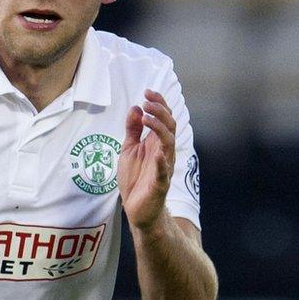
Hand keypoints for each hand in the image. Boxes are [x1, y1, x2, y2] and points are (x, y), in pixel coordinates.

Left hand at [118, 89, 175, 230]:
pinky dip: (162, 163)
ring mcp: (163, 167)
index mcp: (156, 143)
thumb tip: (135, 108)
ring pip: (169, 144)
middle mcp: (163, 152)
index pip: (163, 119)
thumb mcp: (129, 148)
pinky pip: (163, 172)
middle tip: (147, 101)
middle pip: (169, 126)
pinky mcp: (159, 184)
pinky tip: (158, 154)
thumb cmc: (135, 178)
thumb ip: (132, 129)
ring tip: (146, 119)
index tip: (147, 92)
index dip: (158, 104)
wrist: (136, 207)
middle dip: (159, 111)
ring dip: (159, 129)